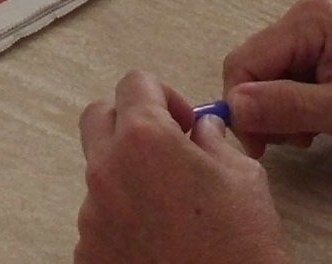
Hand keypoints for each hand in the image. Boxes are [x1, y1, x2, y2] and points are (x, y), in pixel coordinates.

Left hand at [75, 70, 288, 263]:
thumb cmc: (242, 247)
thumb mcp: (243, 177)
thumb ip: (213, 140)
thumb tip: (200, 129)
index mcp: (144, 140)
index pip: (134, 84)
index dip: (164, 95)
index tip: (184, 123)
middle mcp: (106, 171)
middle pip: (98, 119)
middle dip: (130, 122)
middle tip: (165, 148)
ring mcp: (91, 216)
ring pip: (101, 174)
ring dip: (129, 177)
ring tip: (170, 209)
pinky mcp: (88, 254)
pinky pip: (100, 220)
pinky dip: (123, 221)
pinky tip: (159, 241)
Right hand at [223, 0, 331, 154]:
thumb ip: (287, 106)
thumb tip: (233, 106)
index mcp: (308, 21)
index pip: (244, 61)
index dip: (242, 106)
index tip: (260, 148)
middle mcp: (306, 18)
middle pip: (255, 67)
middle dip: (264, 110)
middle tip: (295, 142)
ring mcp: (317, 33)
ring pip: (270, 76)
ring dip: (281, 112)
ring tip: (313, 134)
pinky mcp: (327, 51)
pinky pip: (290, 78)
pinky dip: (296, 106)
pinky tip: (320, 123)